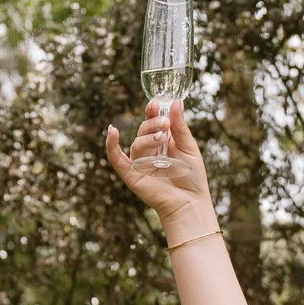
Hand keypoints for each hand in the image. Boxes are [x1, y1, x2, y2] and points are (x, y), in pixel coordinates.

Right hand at [105, 99, 212, 233]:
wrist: (191, 203)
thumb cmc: (192, 178)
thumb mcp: (189, 147)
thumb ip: (180, 126)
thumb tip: (176, 101)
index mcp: (162, 144)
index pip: (152, 123)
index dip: (151, 112)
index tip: (156, 102)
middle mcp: (149, 153)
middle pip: (143, 131)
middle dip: (152, 124)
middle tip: (165, 124)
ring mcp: (139, 164)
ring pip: (136, 143)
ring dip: (147, 137)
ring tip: (162, 137)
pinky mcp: (132, 176)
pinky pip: (117, 159)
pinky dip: (111, 146)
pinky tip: (112, 132)